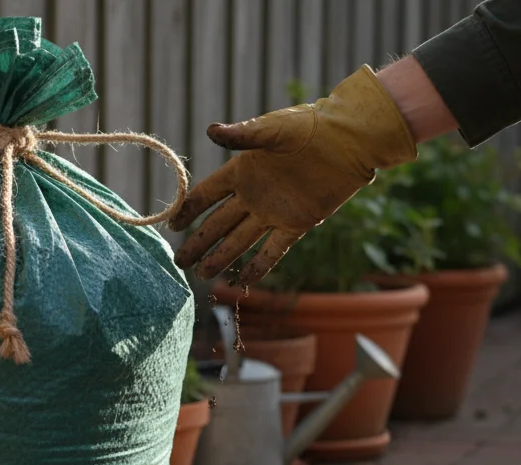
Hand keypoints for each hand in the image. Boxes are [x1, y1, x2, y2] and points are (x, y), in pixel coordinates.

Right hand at [170, 66, 417, 283]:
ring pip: (240, 240)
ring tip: (203, 276)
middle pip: (218, 224)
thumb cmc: (309, 127)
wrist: (348, 141)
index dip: (188, 210)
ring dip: (221, 258)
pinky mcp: (297, 224)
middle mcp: (253, 194)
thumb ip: (242, 136)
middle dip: (198, 243)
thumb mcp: (272, 130)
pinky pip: (274, 250)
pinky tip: (243, 282)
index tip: (172, 227)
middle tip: (180, 262)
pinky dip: (259, 266)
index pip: (207, 195)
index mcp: (242, 171)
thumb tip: (211, 131)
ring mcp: (273, 212)